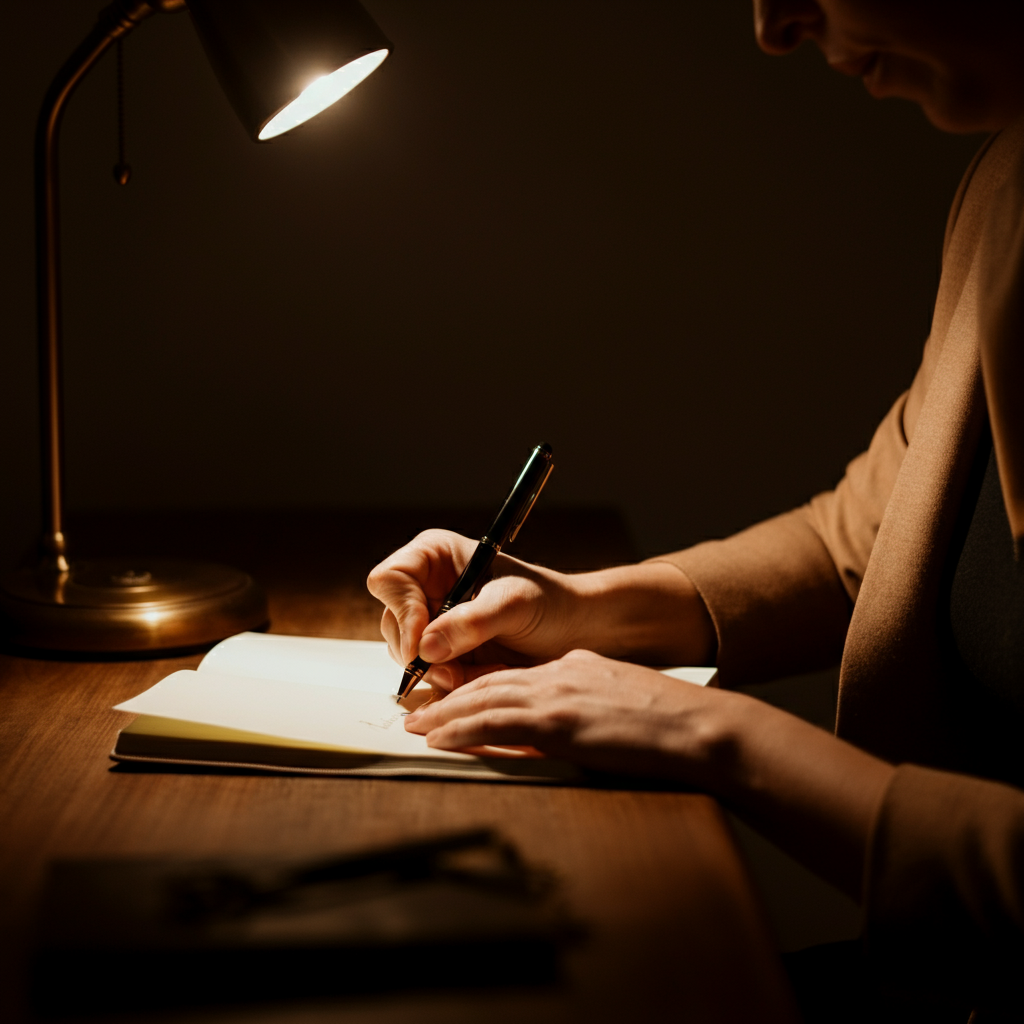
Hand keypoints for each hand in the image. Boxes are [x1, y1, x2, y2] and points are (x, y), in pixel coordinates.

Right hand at [366, 529, 583, 690]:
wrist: (570, 631)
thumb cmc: (548, 602)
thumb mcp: (514, 603)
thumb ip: (472, 622)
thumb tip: (427, 647)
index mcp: (434, 556)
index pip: (390, 579)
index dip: (401, 611)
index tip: (423, 641)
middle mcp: (424, 587)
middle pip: (391, 622)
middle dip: (419, 653)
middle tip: (452, 671)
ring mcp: (430, 621)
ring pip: (404, 654)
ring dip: (437, 671)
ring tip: (475, 673)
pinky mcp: (440, 652)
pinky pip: (426, 674)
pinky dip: (449, 683)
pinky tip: (480, 677)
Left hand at [403, 649, 726, 781]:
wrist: (698, 727)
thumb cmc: (670, 723)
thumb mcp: (618, 701)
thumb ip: (583, 707)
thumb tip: (555, 729)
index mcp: (574, 666)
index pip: (512, 675)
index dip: (476, 687)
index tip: (453, 699)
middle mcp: (559, 672)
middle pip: (489, 682)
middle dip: (449, 698)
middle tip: (417, 710)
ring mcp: (556, 694)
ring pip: (483, 699)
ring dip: (444, 714)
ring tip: (417, 726)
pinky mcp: (557, 721)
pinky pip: (494, 722)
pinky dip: (461, 729)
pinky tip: (439, 738)